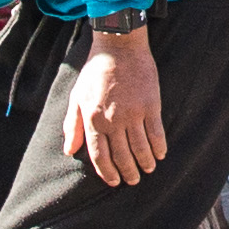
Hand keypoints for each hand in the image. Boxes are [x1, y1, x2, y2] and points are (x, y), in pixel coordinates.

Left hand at [56, 29, 163, 187]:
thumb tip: (69, 150)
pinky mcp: (150, 105)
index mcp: (93, 119)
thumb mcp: (77, 97)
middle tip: (132, 180)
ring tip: (147, 171)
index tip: (114, 181)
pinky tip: (160, 155)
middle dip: (127, 172)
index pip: (100, 155)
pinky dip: (158, 147)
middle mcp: (113, 120)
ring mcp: (133, 113)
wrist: (119, 47)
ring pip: (140, 148)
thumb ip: (73, 125)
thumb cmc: (96, 71)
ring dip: (144, 163)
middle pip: (121, 155)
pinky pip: (156, 133)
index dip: (107, 172)